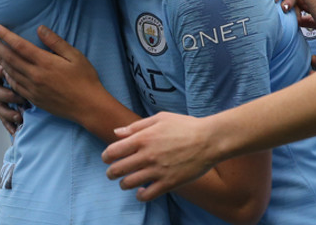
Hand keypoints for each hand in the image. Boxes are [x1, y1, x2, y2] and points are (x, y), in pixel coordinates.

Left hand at [0, 24, 104, 124]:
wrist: (88, 106)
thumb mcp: (74, 55)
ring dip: (0, 61)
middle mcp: (35, 76)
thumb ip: (55, 41)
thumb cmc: (85, 79)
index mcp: (45, 62)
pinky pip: (15, 86)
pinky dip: (7, 76)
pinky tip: (6, 71)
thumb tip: (40, 28)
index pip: (19, 45)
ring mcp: (33, 89)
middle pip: (10, 58)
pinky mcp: (34, 99)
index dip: (5, 35)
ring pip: (10, 72)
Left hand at [102, 112, 217, 201]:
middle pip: (117, 170)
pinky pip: (147, 195)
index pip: (113, 151)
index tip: (107, 158)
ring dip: (124, 184)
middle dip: (111, 173)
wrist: (209, 140)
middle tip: (112, 173)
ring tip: (126, 182)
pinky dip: (140, 196)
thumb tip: (117, 133)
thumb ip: (136, 126)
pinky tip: (141, 192)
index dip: (106, 157)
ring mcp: (157, 171)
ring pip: (129, 184)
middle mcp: (147, 155)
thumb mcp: (160, 118)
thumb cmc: (185, 126)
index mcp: (143, 138)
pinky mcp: (168, 183)